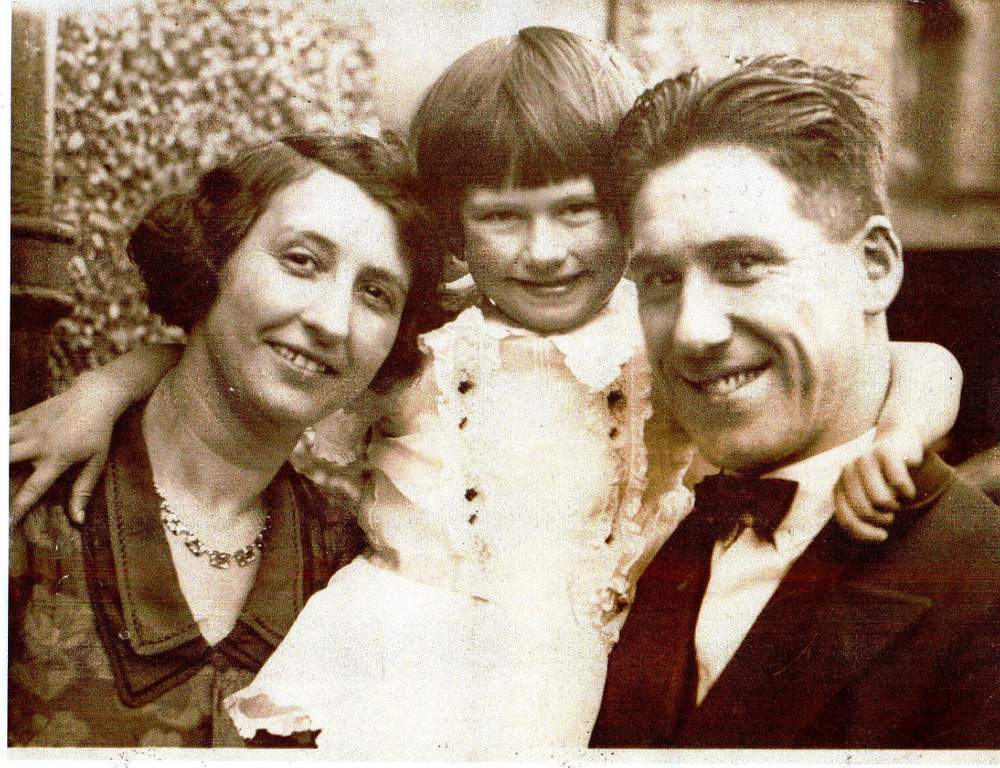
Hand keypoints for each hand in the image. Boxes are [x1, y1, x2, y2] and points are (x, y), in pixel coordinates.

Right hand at [9, 375, 115, 524]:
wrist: (95, 397)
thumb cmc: (98, 433)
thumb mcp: (97, 462)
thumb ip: (83, 490)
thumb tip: (78, 519)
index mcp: (57, 458)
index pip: (32, 489)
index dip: (17, 508)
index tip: (7, 524)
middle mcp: (37, 443)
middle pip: (4, 460)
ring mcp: (27, 427)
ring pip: (0, 442)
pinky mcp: (23, 415)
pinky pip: (2, 425)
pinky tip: (0, 443)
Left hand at [833, 430, 922, 541]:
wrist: (900, 442)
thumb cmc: (885, 478)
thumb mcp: (870, 497)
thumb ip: (861, 514)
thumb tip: (868, 537)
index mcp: (840, 485)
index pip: (845, 518)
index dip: (863, 533)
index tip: (881, 536)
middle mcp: (847, 471)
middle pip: (864, 511)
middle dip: (882, 519)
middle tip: (890, 515)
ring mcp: (865, 459)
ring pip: (881, 500)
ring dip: (895, 506)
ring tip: (897, 500)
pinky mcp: (885, 452)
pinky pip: (899, 484)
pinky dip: (908, 492)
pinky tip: (908, 489)